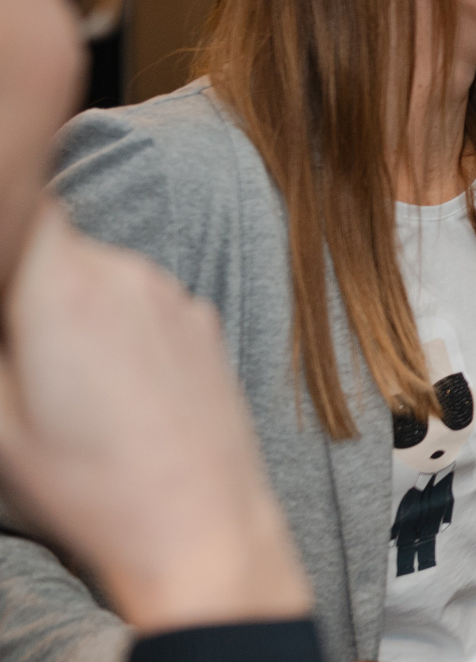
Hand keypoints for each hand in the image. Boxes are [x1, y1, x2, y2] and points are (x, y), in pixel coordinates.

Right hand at [0, 203, 312, 630]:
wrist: (199, 523)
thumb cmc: (89, 485)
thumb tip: (6, 308)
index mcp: (63, 287)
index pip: (27, 203)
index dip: (7, 219)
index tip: (6, 278)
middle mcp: (127, 275)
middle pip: (58, 245)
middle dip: (28, 283)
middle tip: (20, 350)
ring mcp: (173, 296)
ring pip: (101, 275)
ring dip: (74, 306)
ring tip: (69, 384)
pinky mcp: (204, 321)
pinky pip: (143, 302)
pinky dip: (118, 326)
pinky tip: (116, 390)